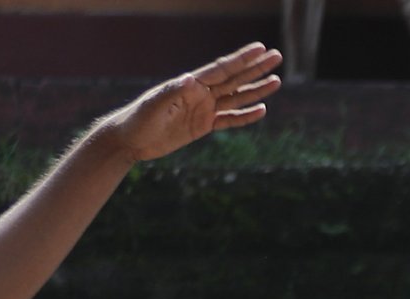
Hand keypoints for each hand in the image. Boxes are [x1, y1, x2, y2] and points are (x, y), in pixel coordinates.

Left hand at [104, 42, 282, 161]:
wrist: (131, 139)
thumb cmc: (140, 117)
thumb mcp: (156, 104)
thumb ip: (174, 91)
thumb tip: (191, 79)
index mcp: (192, 84)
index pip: (222, 69)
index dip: (242, 59)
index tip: (260, 48)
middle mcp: (201, 93)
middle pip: (235, 79)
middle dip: (256, 68)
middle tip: (277, 56)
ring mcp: (203, 109)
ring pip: (237, 98)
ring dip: (256, 89)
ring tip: (277, 81)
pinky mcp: (203, 126)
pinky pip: (229, 120)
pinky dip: (245, 116)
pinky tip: (261, 109)